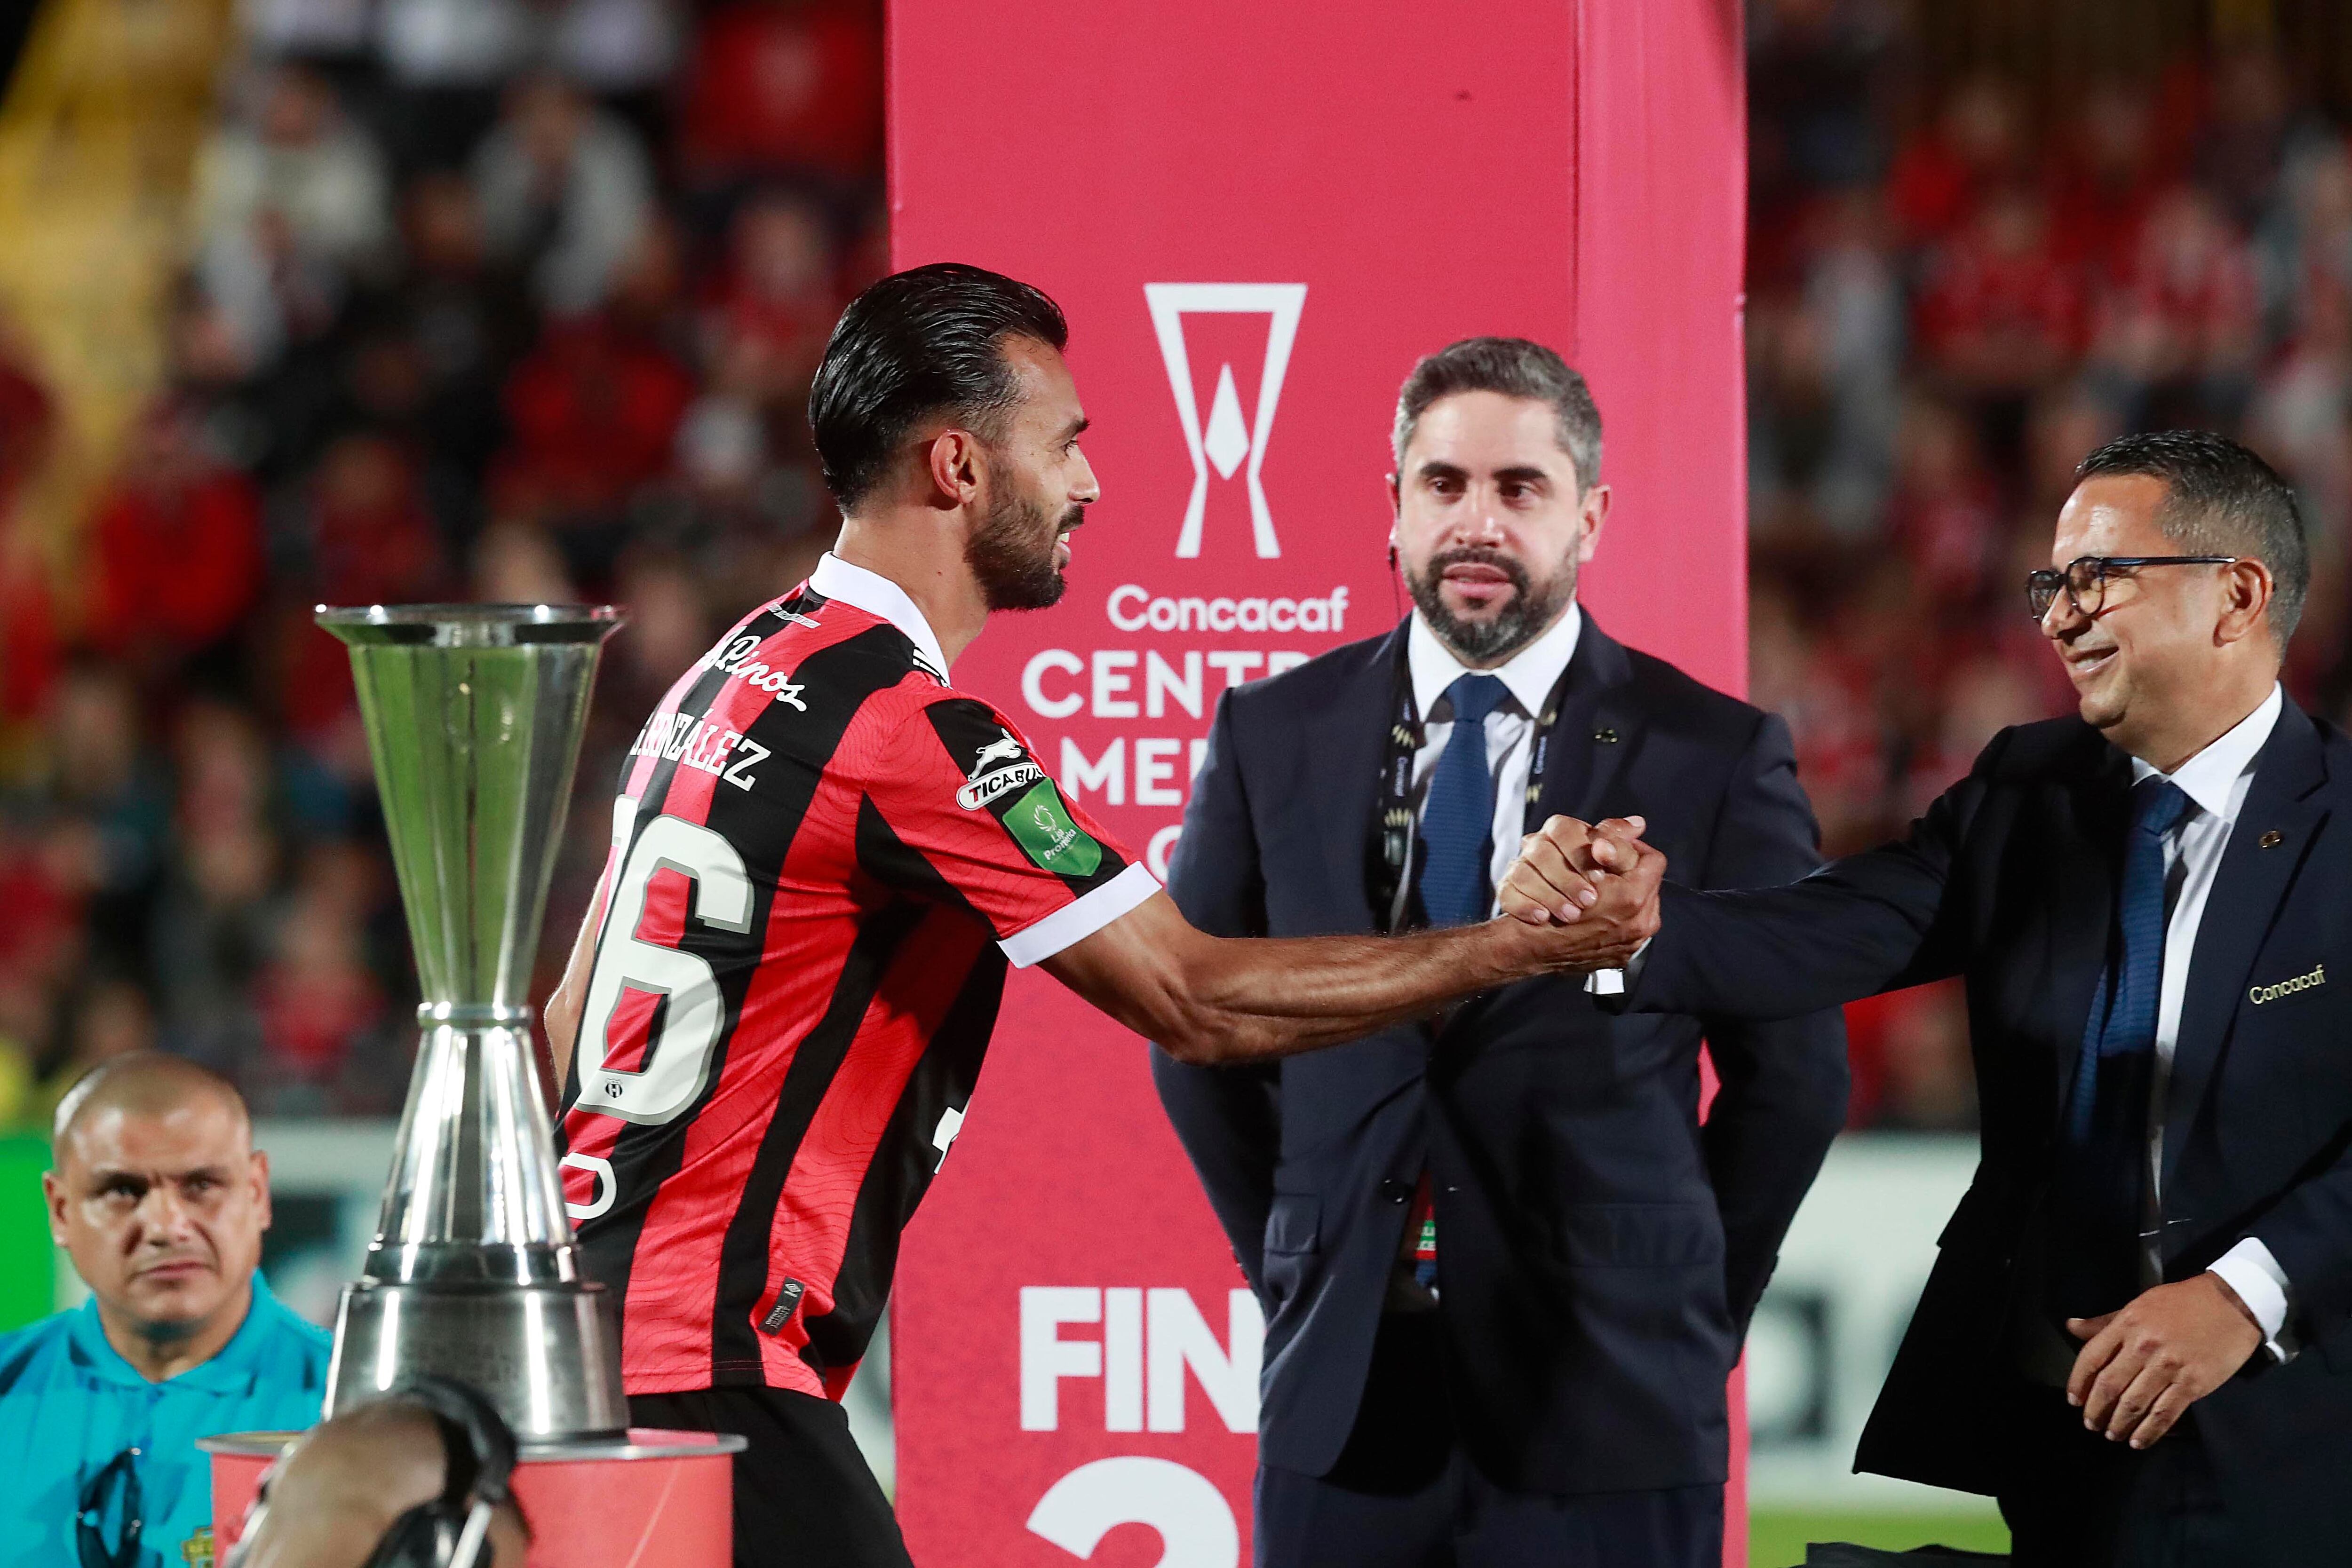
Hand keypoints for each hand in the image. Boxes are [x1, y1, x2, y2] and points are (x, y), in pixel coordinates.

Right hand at [1495, 815, 1663, 971]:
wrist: (1529, 949)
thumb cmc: (1547, 903)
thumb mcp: (1578, 859)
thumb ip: (1612, 841)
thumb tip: (1636, 824)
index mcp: (1633, 898)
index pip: (1653, 860)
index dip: (1631, 849)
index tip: (1613, 850)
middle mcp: (1639, 924)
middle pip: (1648, 883)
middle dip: (1627, 874)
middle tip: (1603, 872)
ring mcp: (1631, 943)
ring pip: (1639, 905)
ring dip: (1620, 895)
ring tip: (1597, 894)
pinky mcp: (1620, 957)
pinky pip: (1627, 928)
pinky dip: (1613, 918)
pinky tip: (1593, 914)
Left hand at [2065, 1273, 2263, 1447]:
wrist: (2231, 1303)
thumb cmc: (2182, 1302)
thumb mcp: (2138, 1305)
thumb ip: (2105, 1321)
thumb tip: (2071, 1326)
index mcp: (2126, 1325)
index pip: (2091, 1358)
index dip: (2078, 1383)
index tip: (2073, 1401)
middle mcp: (2143, 1347)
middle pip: (2109, 1386)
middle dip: (2096, 1410)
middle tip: (2090, 1424)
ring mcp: (2169, 1367)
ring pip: (2134, 1404)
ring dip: (2119, 1424)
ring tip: (2112, 1435)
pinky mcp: (2193, 1384)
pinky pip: (2165, 1414)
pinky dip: (2149, 1432)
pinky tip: (2138, 1442)